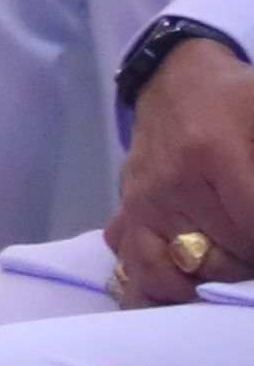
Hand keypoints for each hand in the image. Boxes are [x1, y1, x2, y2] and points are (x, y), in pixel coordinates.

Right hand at [106, 37, 253, 303]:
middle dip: (245, 262)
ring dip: (199, 283)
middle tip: (250, 244)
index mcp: (213, 156)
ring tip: (218, 274)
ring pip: (165, 275)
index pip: (249, 231)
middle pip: (219, 259)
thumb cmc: (236, 100)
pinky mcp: (123, 212)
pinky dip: (156, 283)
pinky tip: (181, 280)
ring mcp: (138, 203)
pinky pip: (130, 265)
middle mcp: (167, 186)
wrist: (177, 82)